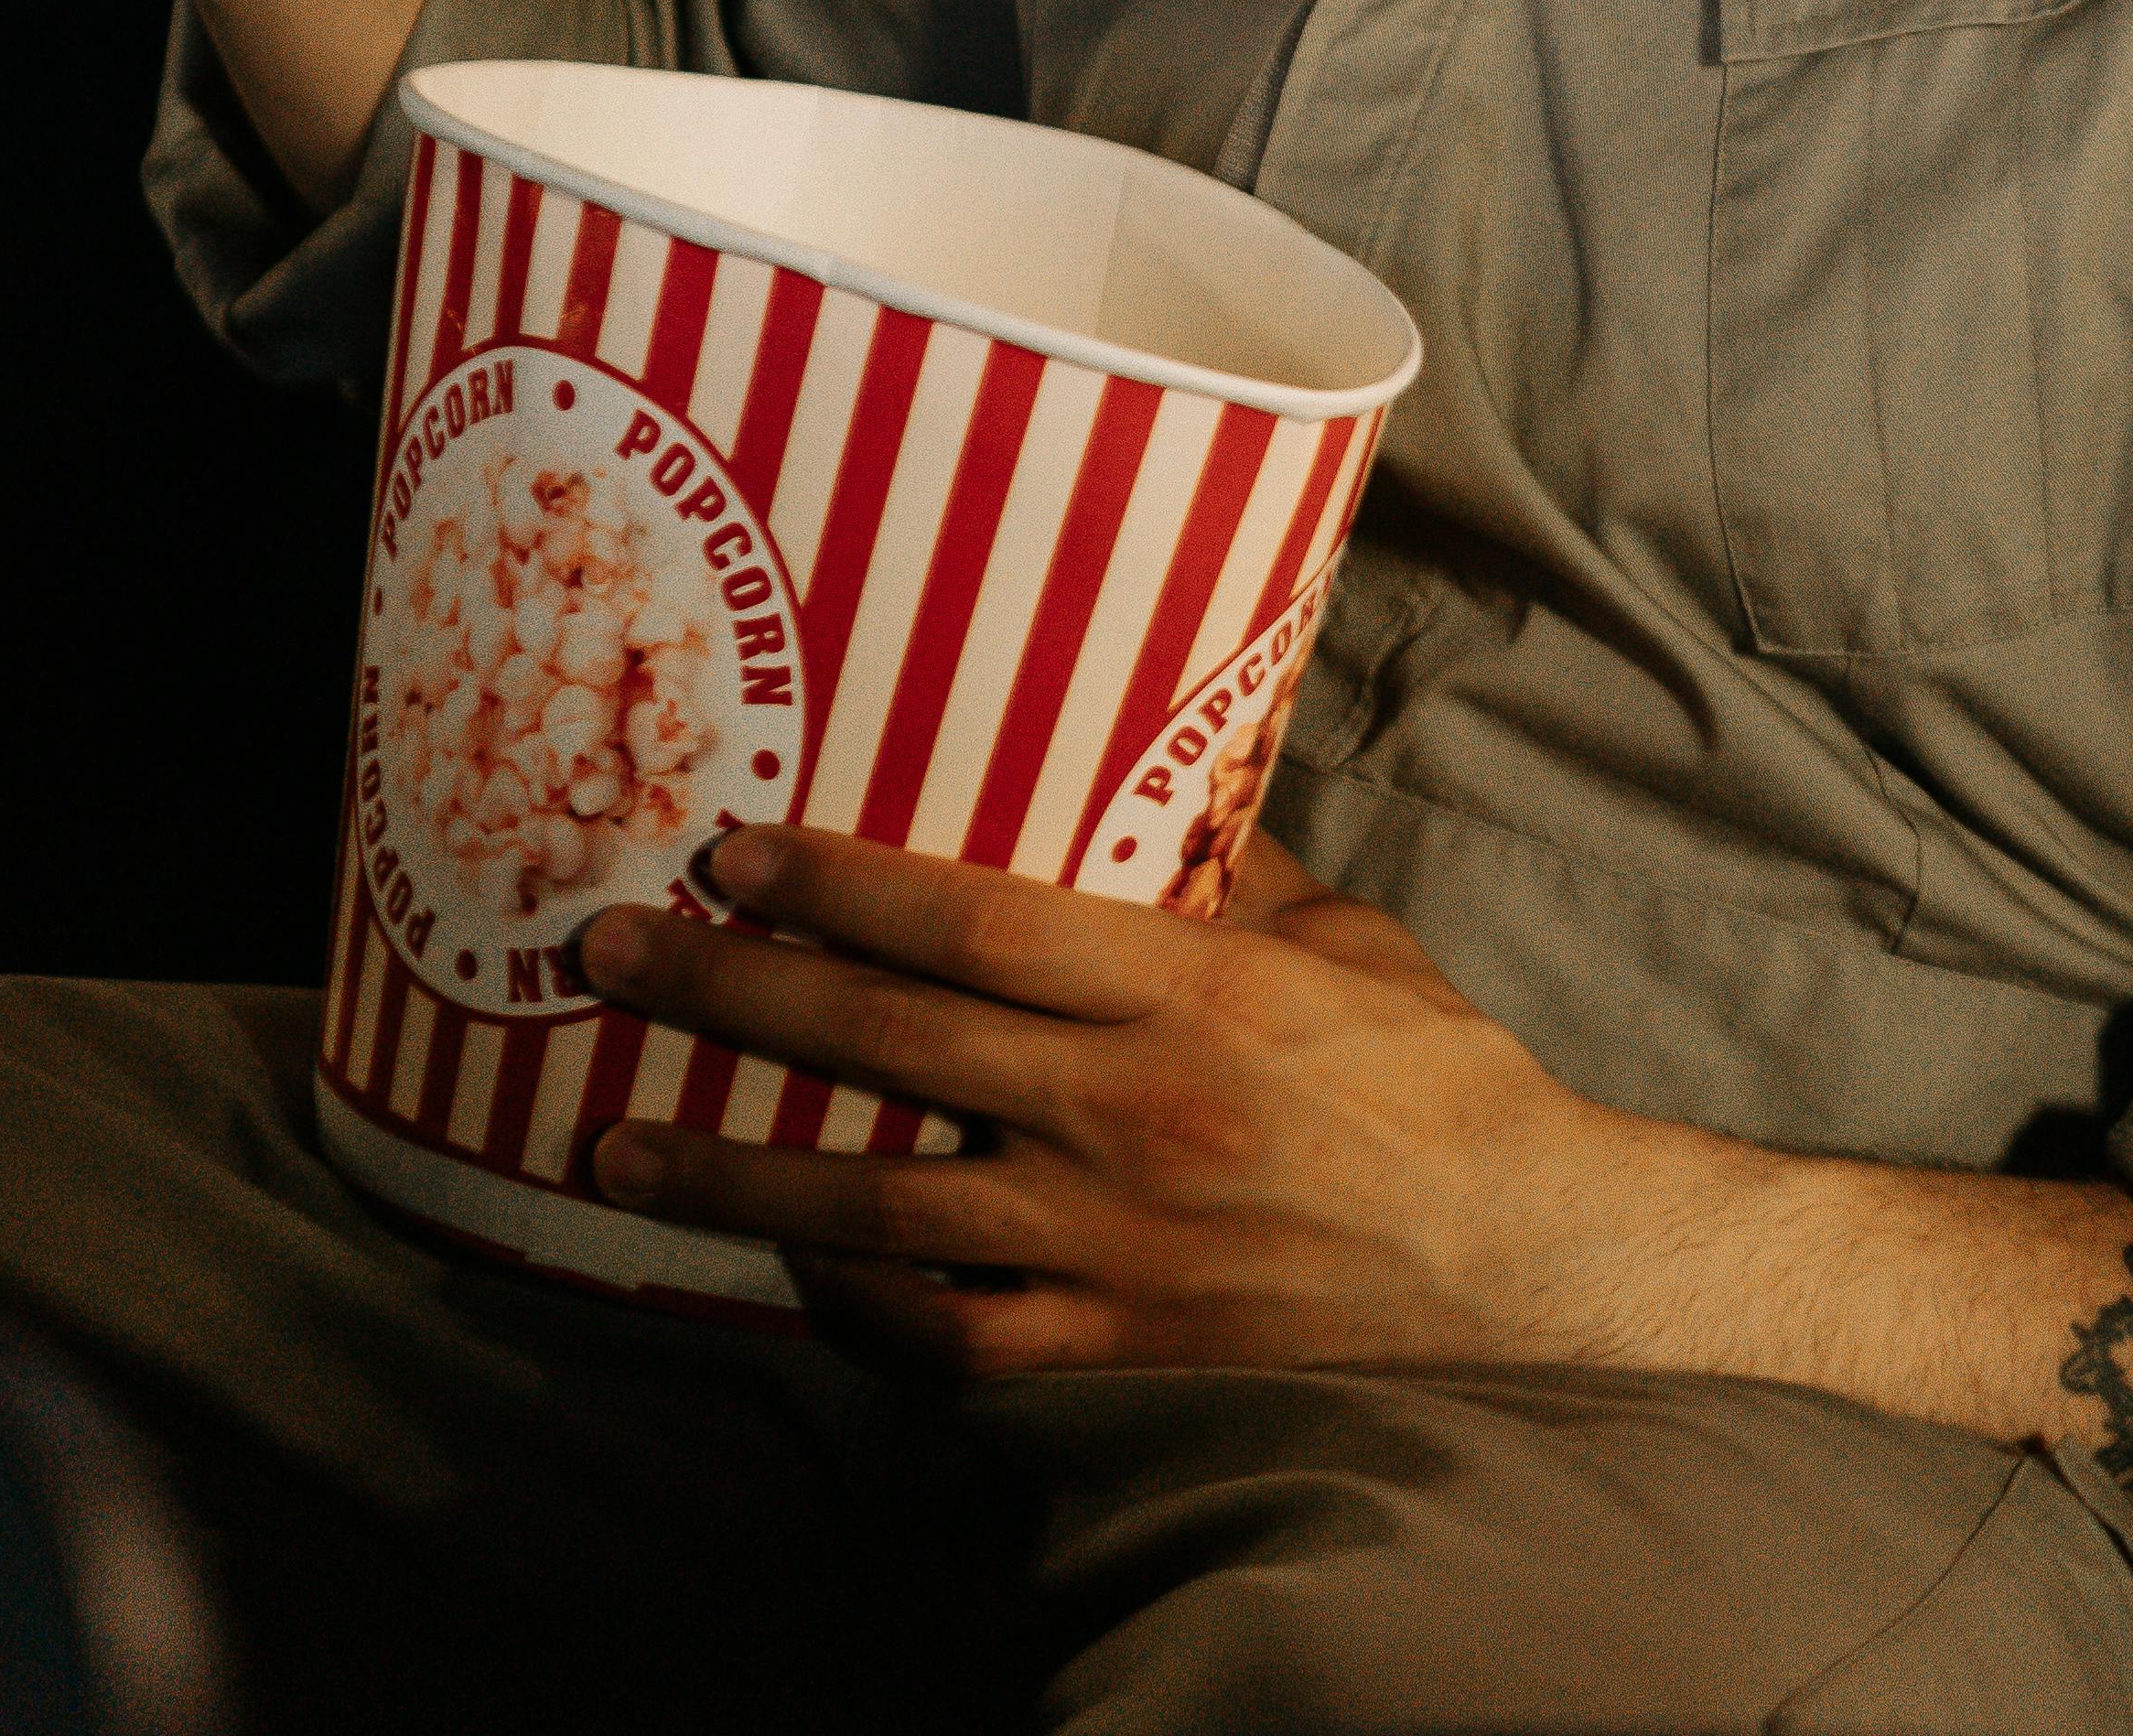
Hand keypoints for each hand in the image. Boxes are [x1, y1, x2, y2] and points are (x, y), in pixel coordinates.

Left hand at [578, 823, 1628, 1383]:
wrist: (1523, 1266)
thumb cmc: (1438, 1081)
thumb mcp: (1344, 938)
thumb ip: (1229, 872)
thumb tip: (1142, 785)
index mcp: (1188, 990)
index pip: (973, 923)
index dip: (838, 884)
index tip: (732, 850)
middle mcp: (1128, 1112)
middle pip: (888, 1047)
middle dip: (729, 998)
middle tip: (609, 956)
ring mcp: (1110, 1243)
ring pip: (874, 1211)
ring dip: (728, 1176)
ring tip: (610, 1149)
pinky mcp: (1115, 1347)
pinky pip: (944, 1338)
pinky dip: (849, 1309)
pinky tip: (782, 1275)